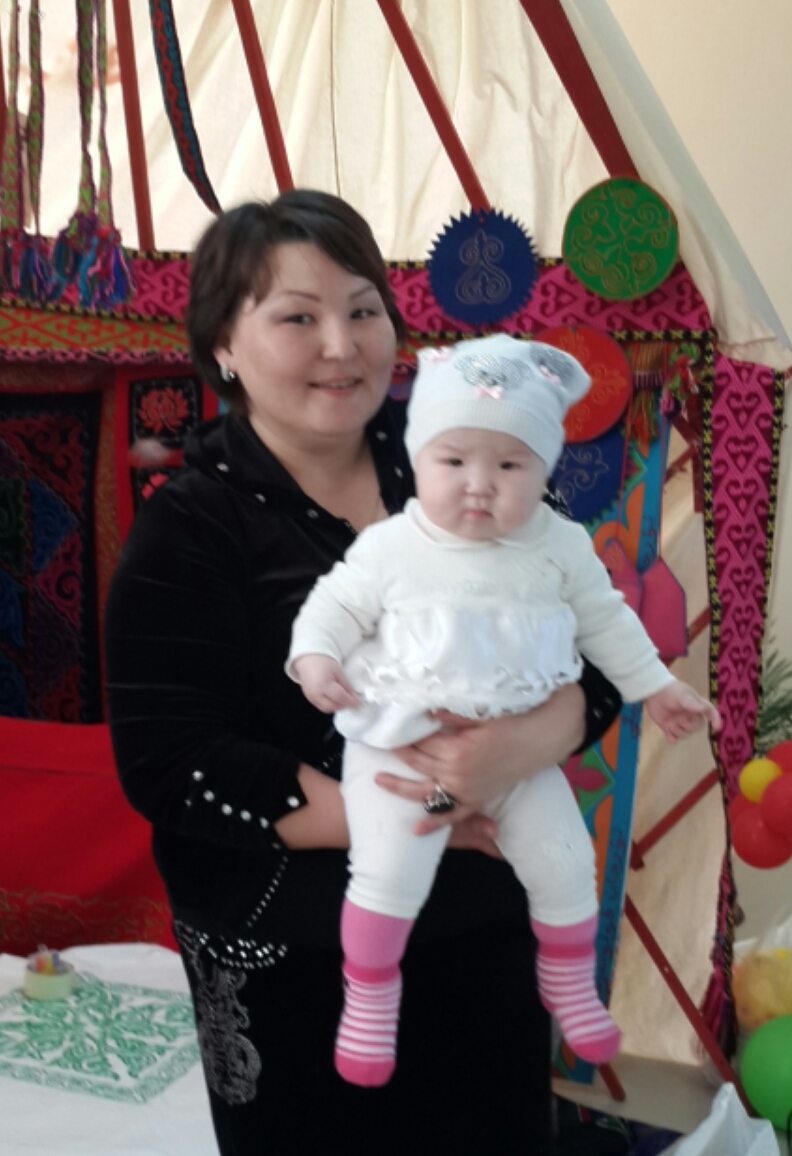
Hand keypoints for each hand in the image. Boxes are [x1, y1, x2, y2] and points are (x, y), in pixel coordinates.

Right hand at [292, 654, 358, 712]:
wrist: (308, 660)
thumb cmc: (323, 662)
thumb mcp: (338, 671)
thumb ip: (346, 686)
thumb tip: (354, 698)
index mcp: (324, 684)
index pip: (340, 698)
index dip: (350, 702)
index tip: (358, 704)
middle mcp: (316, 694)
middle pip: (333, 706)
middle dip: (343, 705)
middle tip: (350, 700)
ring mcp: (311, 698)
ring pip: (327, 709)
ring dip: (336, 706)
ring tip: (342, 699)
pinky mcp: (309, 699)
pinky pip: (321, 707)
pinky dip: (329, 705)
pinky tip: (333, 698)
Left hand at [376, 685, 583, 835]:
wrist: (540, 740)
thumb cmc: (512, 722)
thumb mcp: (480, 714)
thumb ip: (451, 715)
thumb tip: (425, 712)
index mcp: (457, 750)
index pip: (421, 742)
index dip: (405, 735)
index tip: (388, 728)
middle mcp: (457, 773)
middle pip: (419, 763)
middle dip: (398, 754)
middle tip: (378, 746)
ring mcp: (466, 790)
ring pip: (426, 791)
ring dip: (400, 787)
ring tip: (378, 781)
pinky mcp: (476, 800)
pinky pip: (452, 815)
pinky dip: (434, 823)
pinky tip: (415, 829)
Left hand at [645, 680, 721, 742]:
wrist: (653, 691)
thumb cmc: (671, 691)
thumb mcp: (684, 695)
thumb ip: (694, 704)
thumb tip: (705, 709)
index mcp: (696, 706)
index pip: (709, 712)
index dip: (715, 719)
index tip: (717, 727)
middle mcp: (689, 716)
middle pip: (696, 728)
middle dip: (689, 726)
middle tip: (680, 718)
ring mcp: (678, 722)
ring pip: (684, 734)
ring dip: (678, 731)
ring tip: (670, 723)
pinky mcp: (667, 727)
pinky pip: (673, 739)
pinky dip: (672, 740)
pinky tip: (669, 738)